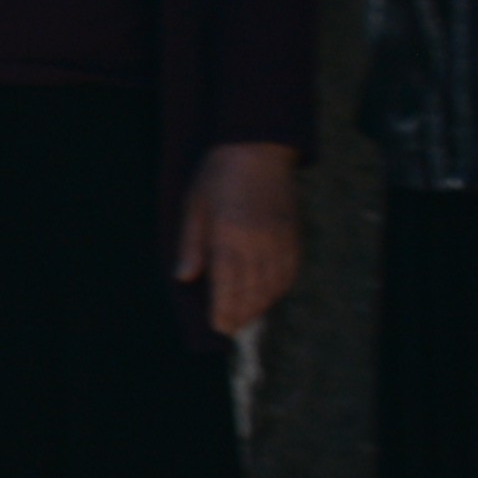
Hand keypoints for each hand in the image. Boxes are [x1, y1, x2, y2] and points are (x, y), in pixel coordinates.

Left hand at [175, 143, 301, 336]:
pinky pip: (289, 272)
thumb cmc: (218, 176)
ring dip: (259, 306)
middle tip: (228, 328)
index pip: (228, 284)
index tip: (217, 327)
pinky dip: (278, 289)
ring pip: (273, 286)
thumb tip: (184, 277)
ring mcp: (279, 240)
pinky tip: (268, 296)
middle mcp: (258, 243)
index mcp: (229, 235)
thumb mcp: (194, 206)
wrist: (258, 149)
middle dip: (240, 313)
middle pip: (252, 291)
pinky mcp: (293, 236)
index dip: (223, 309)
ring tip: (245, 317)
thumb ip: (191, 245)